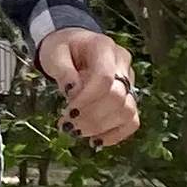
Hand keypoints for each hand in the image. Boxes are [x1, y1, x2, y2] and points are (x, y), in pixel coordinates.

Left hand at [36, 27, 139, 146]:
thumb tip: (71, 92)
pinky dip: (116, 134)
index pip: (104, 77)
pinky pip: (132, 121)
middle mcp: (122, 63)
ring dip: (102, 127)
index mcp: (104, 47)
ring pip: (128, 111)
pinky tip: (96, 141)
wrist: (73, 46)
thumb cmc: (62, 49)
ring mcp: (129, 80)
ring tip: (78, 132)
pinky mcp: (129, 97)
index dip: (87, 100)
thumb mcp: (54, 53)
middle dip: (92, 117)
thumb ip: (63, 71)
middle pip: (118, 97)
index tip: (67, 114)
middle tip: (68, 127)